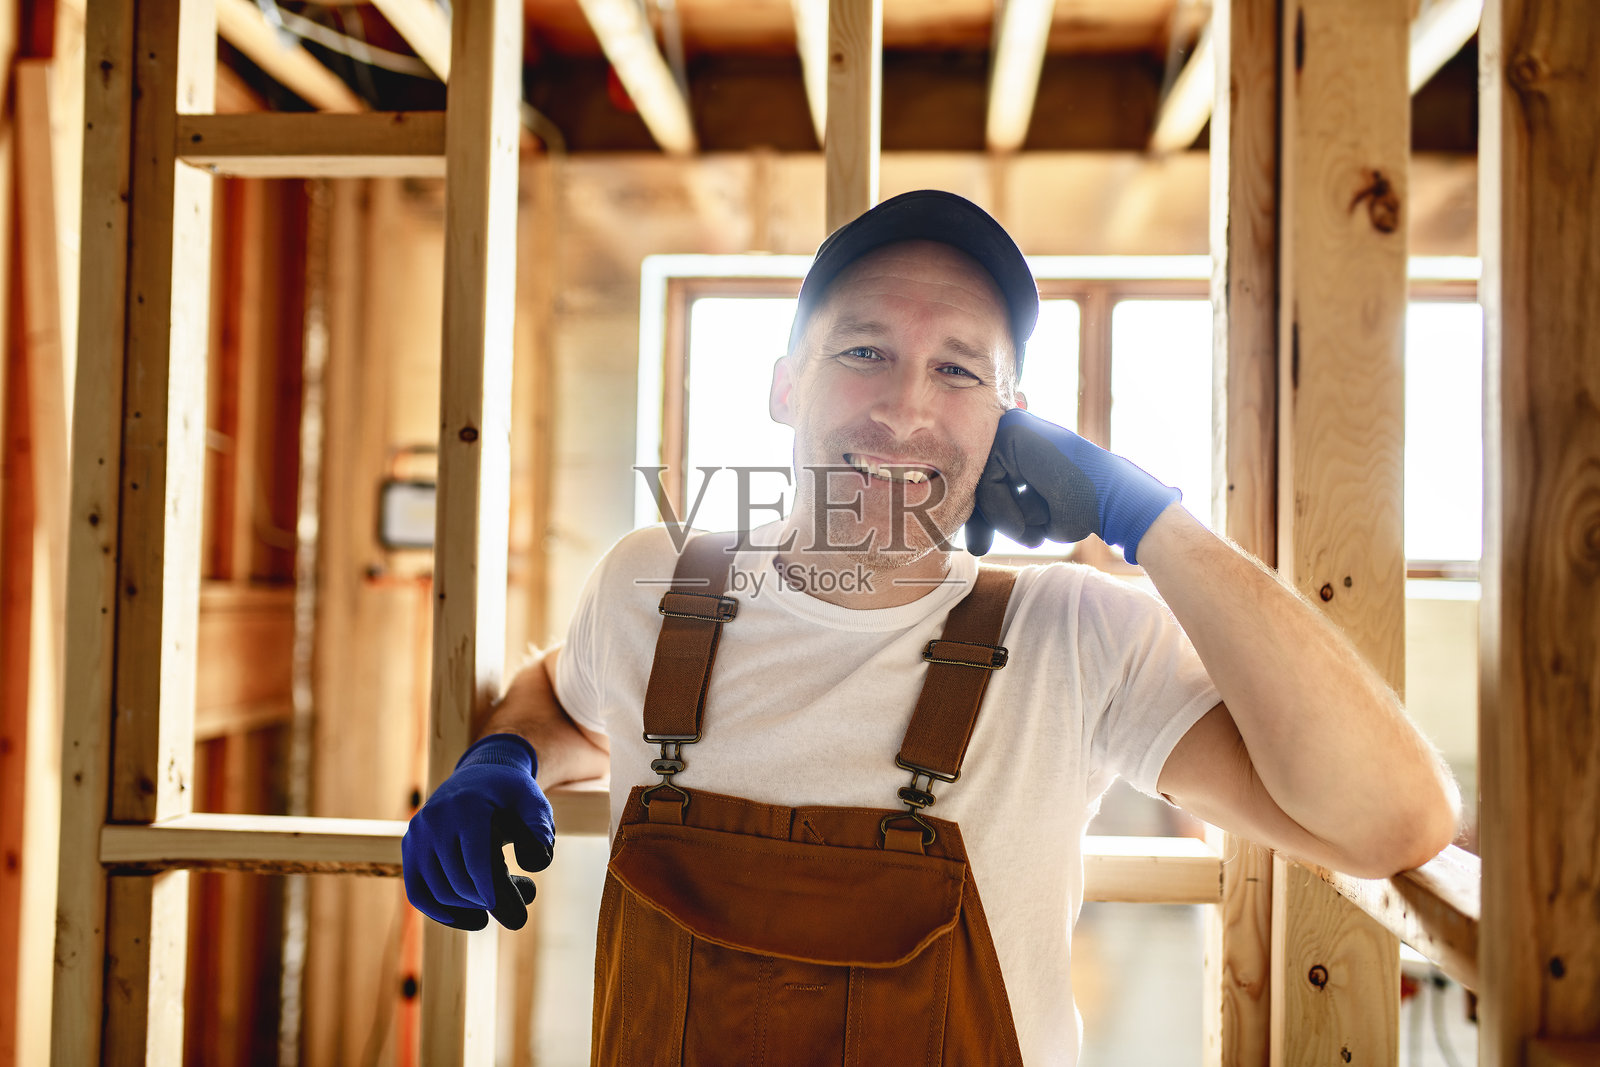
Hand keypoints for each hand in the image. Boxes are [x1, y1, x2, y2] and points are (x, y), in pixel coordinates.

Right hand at [402, 733, 555, 930]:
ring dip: (469, 909)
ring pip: (437, 891)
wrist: (479, 774)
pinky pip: (417, 891)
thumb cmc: (510, 793)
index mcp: (467, 807)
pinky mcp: (409, 847)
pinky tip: (471, 920)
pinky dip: (440, 913)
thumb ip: (541, 827)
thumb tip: (535, 862)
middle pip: (457, 882)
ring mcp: (417, 834)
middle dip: (489, 903)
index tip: (514, 915)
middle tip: (519, 908)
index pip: (476, 861)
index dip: (493, 892)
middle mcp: (435, 820)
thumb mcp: (534, 801)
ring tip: (500, 907)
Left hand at [965, 408, 1180, 563]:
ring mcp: (1012, 427)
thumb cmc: (1080, 510)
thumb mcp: (1033, 516)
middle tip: (978, 549)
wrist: (1111, 500)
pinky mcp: (1013, 431)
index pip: (985, 483)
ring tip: (1030, 533)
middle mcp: (1012, 433)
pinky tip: (1025, 524)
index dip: (982, 518)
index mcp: (1019, 450)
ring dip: (1003, 518)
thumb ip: (1003, 512)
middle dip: (980, 519)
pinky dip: (1003, 510)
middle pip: (978, 481)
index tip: (978, 547)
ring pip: (981, 484)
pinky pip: (988, 481)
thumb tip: (972, 536)